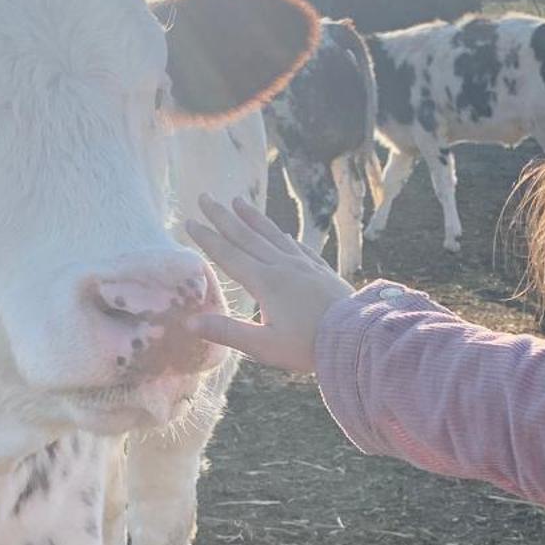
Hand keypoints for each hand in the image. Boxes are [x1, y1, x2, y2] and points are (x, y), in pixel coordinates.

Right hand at [184, 195, 354, 373]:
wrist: (356, 337)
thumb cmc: (307, 346)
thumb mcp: (263, 346)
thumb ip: (227, 332)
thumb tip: (189, 323)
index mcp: (264, 282)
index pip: (228, 255)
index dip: (207, 238)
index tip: (189, 221)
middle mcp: (282, 266)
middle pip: (246, 236)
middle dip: (223, 216)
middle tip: (205, 197)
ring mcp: (303, 265)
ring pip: (272, 234)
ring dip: (252, 217)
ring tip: (238, 201)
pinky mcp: (320, 269)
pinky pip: (296, 245)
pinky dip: (282, 235)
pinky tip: (280, 232)